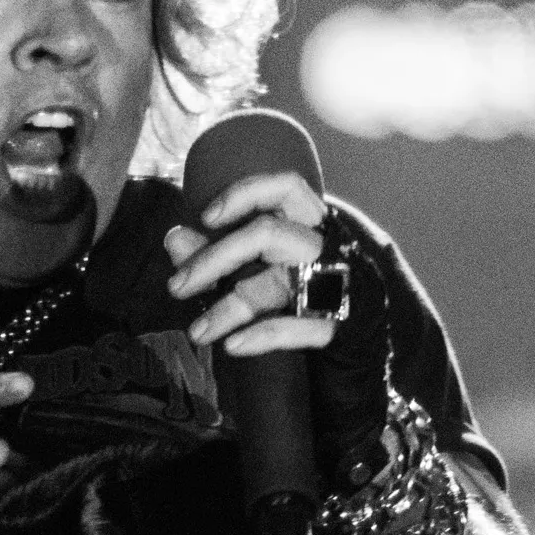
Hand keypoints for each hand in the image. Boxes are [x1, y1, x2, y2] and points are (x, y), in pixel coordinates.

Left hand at [164, 170, 336, 355]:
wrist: (360, 330)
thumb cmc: (300, 285)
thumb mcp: (261, 264)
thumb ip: (217, 250)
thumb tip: (174, 239)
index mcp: (308, 221)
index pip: (285, 188)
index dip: (245, 194)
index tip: (207, 216)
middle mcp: (322, 244)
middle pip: (266, 234)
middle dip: (213, 258)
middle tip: (175, 286)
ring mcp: (333, 281)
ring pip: (275, 284)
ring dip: (227, 308)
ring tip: (195, 333)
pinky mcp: (337, 320)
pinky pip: (297, 326)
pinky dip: (262, 337)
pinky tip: (231, 346)